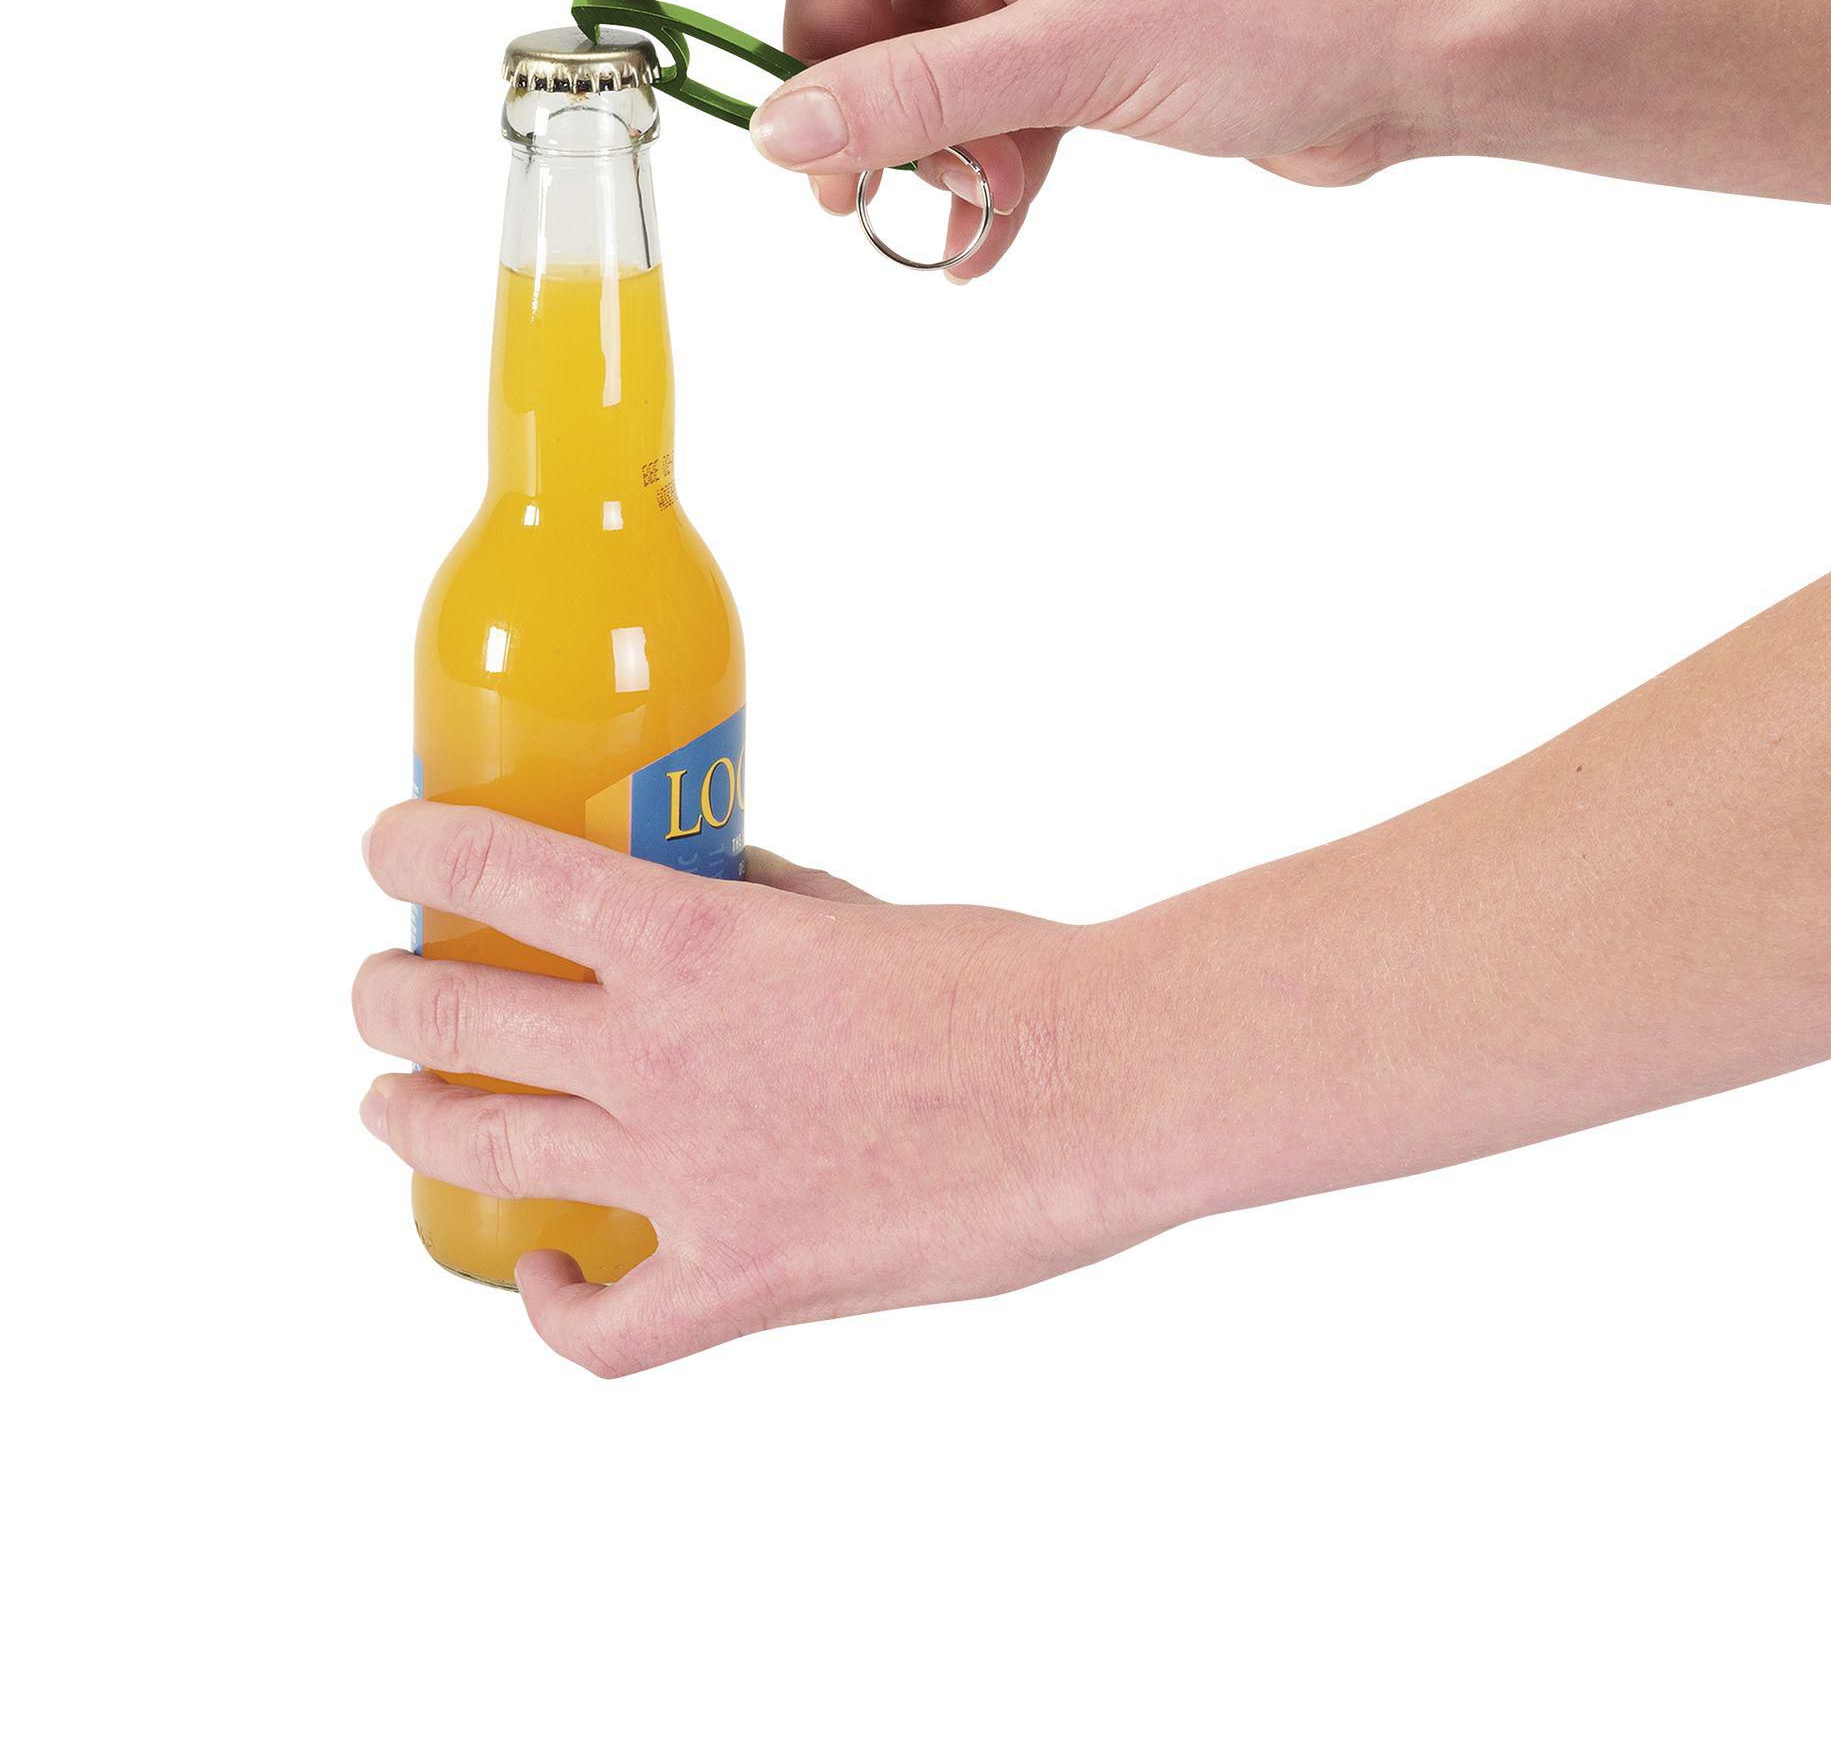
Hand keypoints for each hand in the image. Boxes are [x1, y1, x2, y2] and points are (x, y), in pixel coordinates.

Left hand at [354, 802, 1132, 1375]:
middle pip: (455, 1020)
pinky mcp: (742, 1276)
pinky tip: (545, 1272)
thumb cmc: (1010, 985)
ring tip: (393, 1104)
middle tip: (385, 988)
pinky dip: (552, 1306)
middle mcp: (662, 1053)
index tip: (390, 845)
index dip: (418, 852)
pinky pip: (601, 1328)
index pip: (500, 873)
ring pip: (487, 1148)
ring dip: (415, 1119)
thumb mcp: (865, 912)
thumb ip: (768, 901)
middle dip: (392, 997)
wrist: (1104, 1086)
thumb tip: (717, 884)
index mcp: (696, 939)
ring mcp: (691, 1174)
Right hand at [591, 0, 1458, 275]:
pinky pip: (982, 93)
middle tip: (837, 187)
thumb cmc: (1288, 0)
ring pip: (914, 45)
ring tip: (941, 220)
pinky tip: (984, 241)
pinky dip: (977, 163)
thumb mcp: (1079, 51)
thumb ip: (919, 93)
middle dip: (840, 82)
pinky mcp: (1081, 27)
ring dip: (917, 142)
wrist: (1416, 59)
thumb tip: (785, 136)